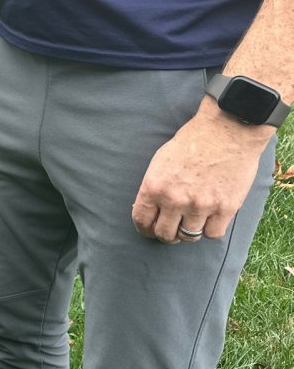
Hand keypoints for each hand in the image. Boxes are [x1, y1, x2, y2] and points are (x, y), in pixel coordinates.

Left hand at [131, 104, 272, 242]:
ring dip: (189, 232)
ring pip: (189, 236)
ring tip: (192, 222)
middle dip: (166, 234)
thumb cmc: (192, 142)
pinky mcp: (225, 208)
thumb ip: (154, 187)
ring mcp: (201, 206)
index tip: (150, 230)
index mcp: (154, 187)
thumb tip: (151, 208)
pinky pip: (213, 233)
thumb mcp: (160, 161)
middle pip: (164, 234)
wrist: (226, 131)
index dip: (144, 229)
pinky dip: (210, 229)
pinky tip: (210, 219)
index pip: (141, 220)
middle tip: (172, 229)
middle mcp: (175, 200)